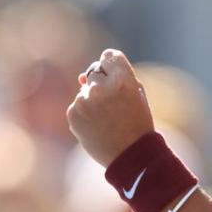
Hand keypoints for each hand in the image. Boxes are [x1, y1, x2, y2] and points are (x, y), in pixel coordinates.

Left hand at [67, 49, 154, 167]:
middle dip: (102, 84)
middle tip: (113, 104)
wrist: (129, 154)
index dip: (113, 66)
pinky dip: (85, 113)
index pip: (110, 56)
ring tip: (106, 119)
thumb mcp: (137, 95)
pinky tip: (97, 125)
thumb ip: (117, 77)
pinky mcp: (73, 113)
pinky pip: (77, 105)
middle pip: (95, 72)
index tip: (115, 76)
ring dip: (93, 100)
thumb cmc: (137, 123)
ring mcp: (84, 100)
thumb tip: (82, 76)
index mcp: (122, 80)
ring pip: (85, 90)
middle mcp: (101, 87)